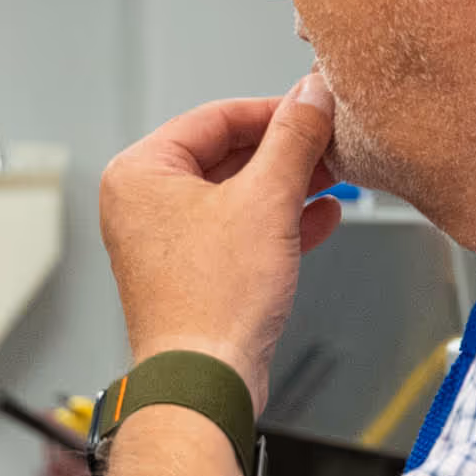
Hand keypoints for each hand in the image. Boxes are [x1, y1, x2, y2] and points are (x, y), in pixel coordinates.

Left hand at [94, 73, 347, 395]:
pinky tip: (322, 215)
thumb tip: (312, 95)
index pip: (215, 117)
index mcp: (140, 173)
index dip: (274, 110)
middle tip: (330, 140)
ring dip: (289, 185)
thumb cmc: (212, 302)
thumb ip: (293, 138)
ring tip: (336, 173)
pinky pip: (239, 231)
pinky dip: (279, 222)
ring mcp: (166, 241)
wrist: (206, 380)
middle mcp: (143, 204)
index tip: (315, 105)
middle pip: (226, 154)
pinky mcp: (193, 273)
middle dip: (285, 150)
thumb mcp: (266, 199)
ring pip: (237, 194)